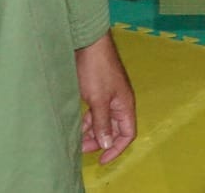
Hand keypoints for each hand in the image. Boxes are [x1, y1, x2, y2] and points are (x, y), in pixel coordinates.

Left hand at [75, 33, 136, 163]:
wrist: (88, 44)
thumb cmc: (97, 70)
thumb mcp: (98, 100)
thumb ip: (102, 123)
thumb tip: (108, 143)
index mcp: (125, 105)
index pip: (127, 133)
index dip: (116, 148)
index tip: (102, 159)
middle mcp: (119, 103)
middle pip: (114, 129)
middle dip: (100, 141)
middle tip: (81, 148)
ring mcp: (108, 97)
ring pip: (102, 121)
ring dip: (92, 132)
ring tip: (76, 139)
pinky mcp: (97, 92)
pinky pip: (95, 113)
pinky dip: (87, 121)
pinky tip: (77, 125)